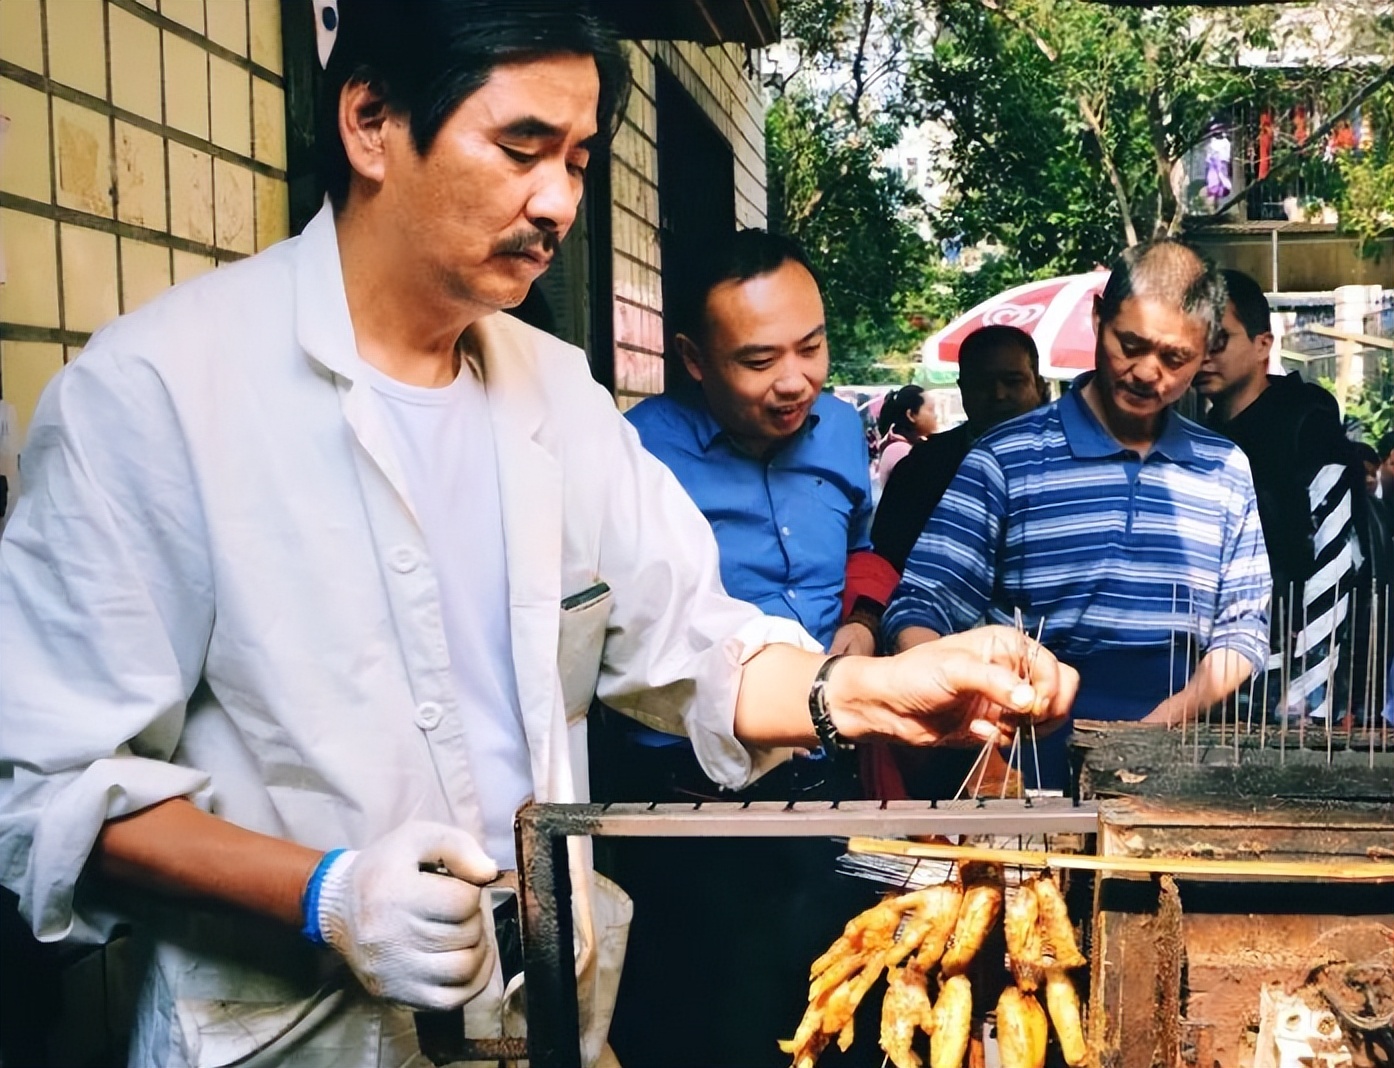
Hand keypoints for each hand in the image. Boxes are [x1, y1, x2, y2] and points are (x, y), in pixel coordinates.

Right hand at [318, 821, 498, 1009]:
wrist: (340, 906)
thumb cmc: (385, 868)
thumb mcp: (418, 838)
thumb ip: (458, 846)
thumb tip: (489, 873)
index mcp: (393, 892)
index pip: (462, 901)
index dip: (472, 890)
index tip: (458, 886)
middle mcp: (389, 937)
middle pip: (466, 935)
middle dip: (475, 918)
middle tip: (463, 910)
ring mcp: (392, 973)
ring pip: (463, 969)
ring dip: (478, 948)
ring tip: (465, 933)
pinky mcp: (396, 996)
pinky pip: (451, 1001)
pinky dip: (473, 981)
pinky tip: (469, 959)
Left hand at [826, 625, 1076, 747]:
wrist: (887, 708)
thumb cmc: (914, 676)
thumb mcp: (954, 670)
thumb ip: (995, 683)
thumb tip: (1031, 701)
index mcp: (1006, 645)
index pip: (1053, 667)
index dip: (1049, 690)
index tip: (1033, 708)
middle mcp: (1011, 669)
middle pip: (1058, 692)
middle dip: (1045, 711)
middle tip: (1021, 721)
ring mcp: (1005, 698)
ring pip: (1043, 718)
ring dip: (1022, 728)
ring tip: (993, 725)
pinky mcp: (995, 723)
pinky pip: (1020, 736)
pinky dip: (1003, 739)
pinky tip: (976, 732)